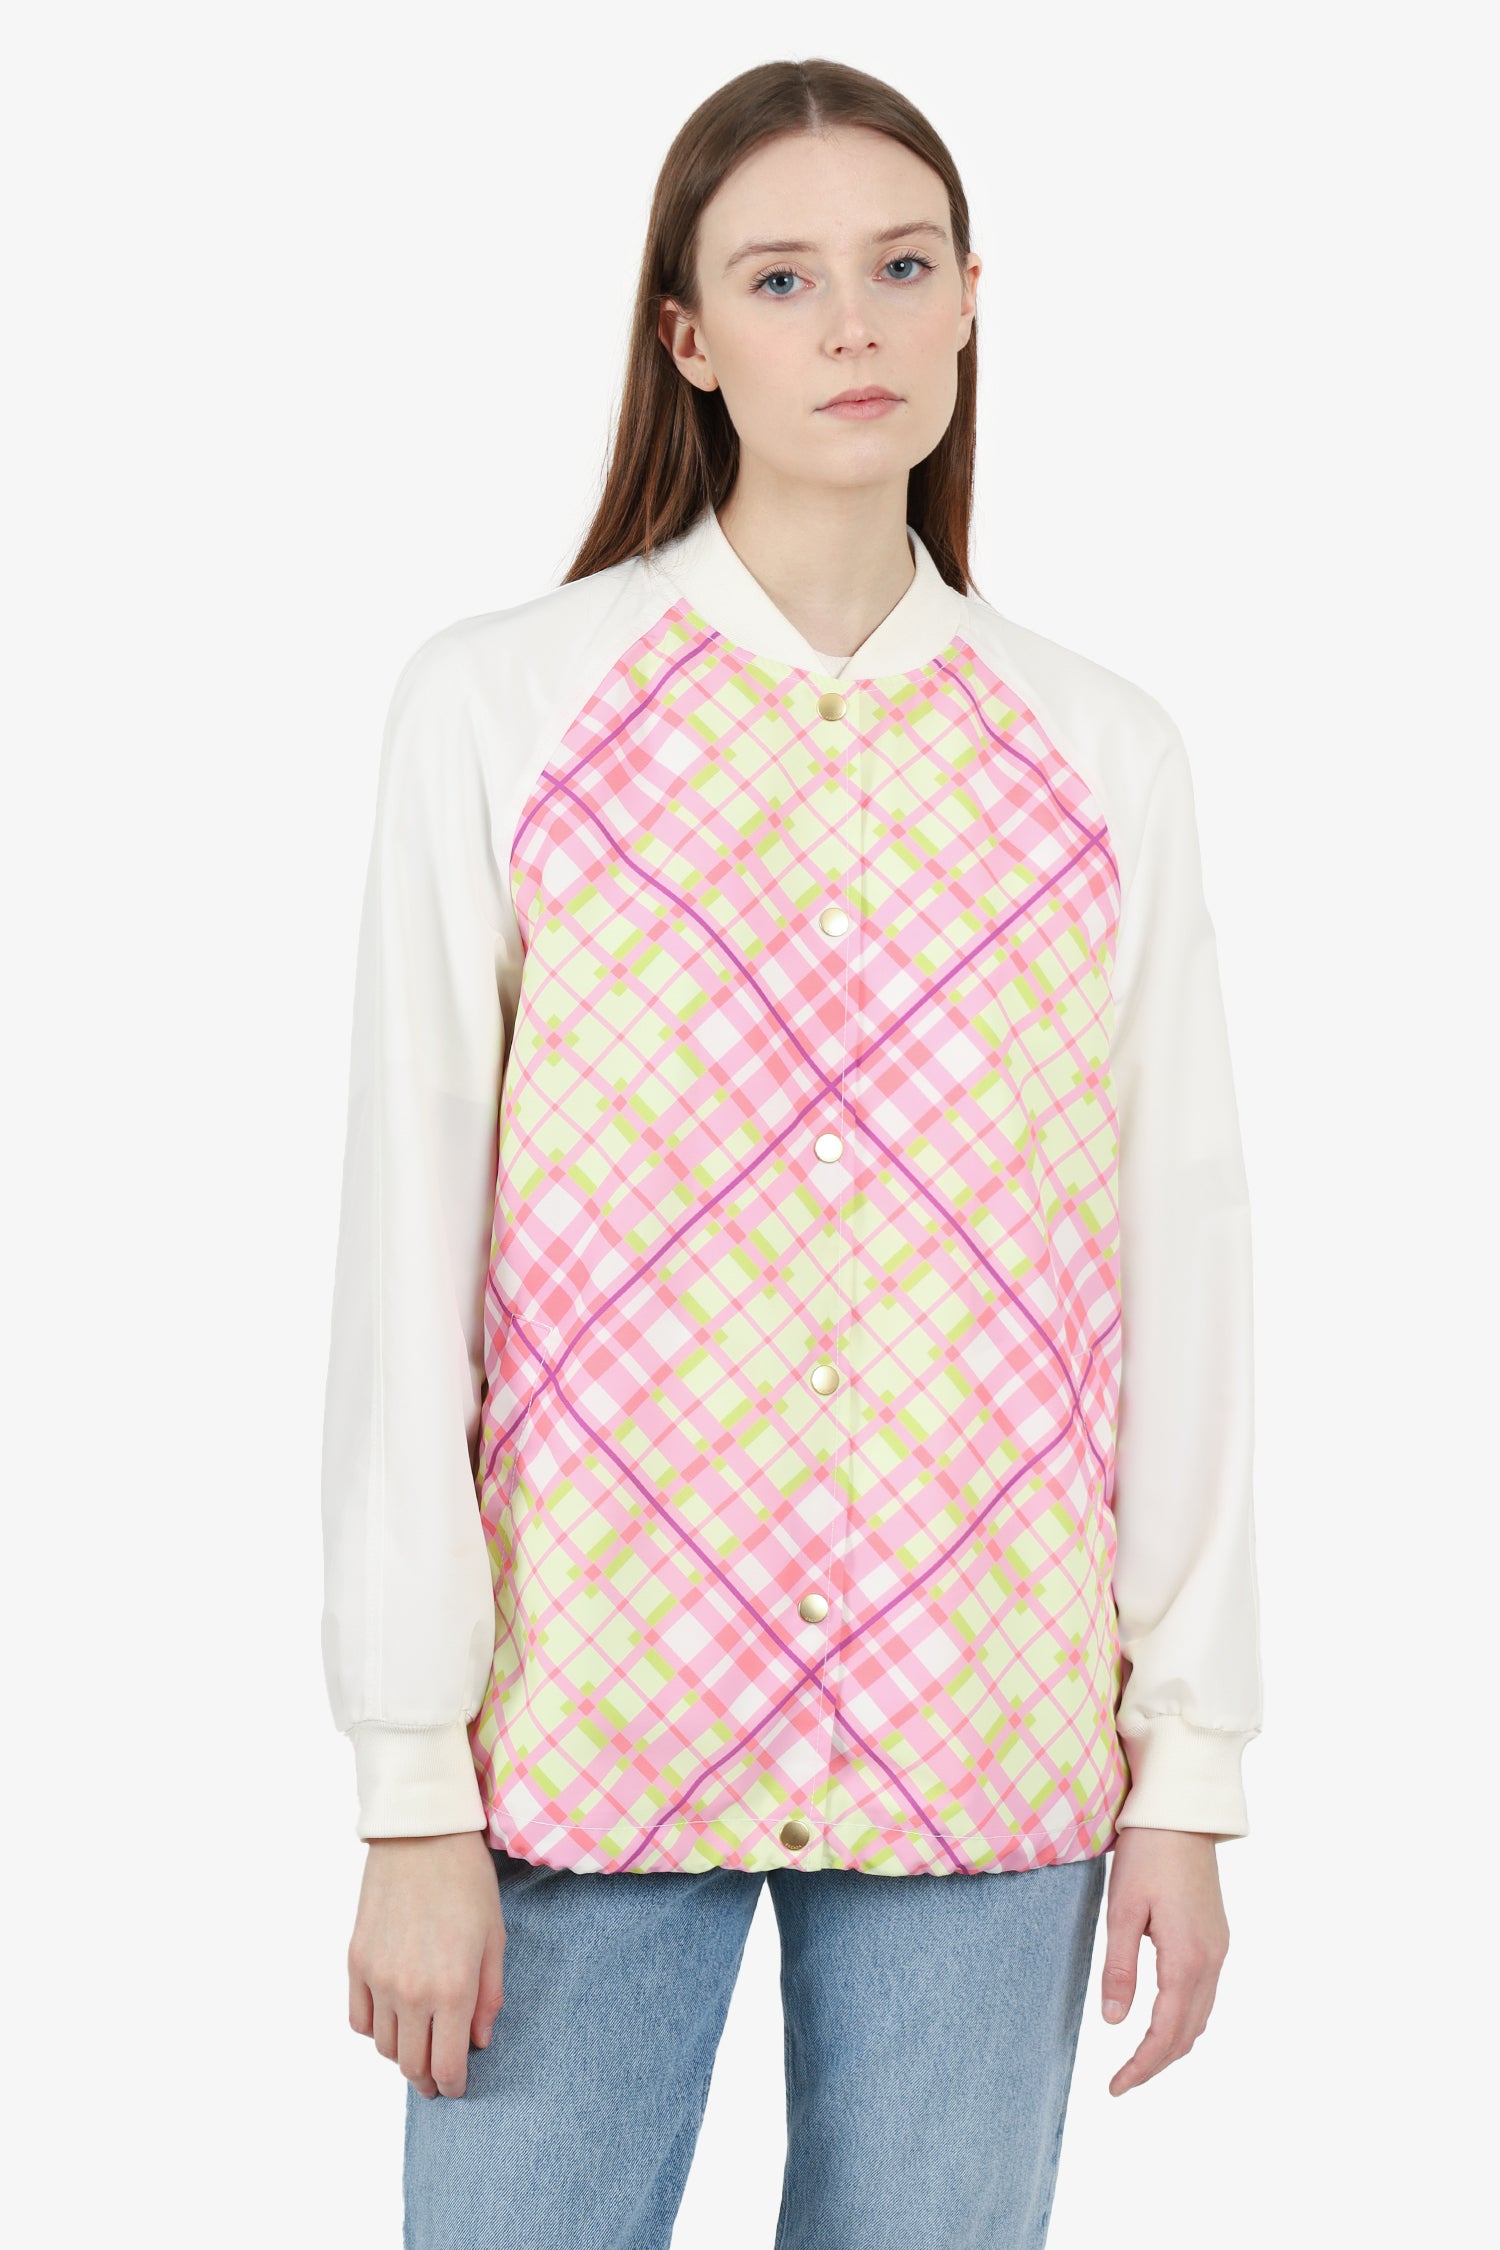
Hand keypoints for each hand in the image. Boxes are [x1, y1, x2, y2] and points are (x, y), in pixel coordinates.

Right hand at [347, 1831, 506, 2099]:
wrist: (421, 1836)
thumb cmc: (467, 1882)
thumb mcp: (494, 1938)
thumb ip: (488, 1996)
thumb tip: (479, 2041)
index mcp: (453, 1990)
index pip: (448, 2065)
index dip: (453, 2085)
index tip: (457, 2088)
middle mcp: (412, 1993)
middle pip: (412, 2065)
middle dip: (428, 2079)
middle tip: (439, 2078)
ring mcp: (379, 1979)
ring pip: (384, 2047)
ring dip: (402, 2054)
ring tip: (418, 2043)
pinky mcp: (356, 1961)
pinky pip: (359, 2019)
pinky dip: (374, 2028)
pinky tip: (392, 2017)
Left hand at [1099, 1827, 1229, 2094]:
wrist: (1181, 1812)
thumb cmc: (1145, 1855)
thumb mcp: (1121, 1909)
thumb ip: (1119, 1968)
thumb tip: (1114, 2023)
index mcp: (1187, 1959)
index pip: (1166, 2033)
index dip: (1142, 2066)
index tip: (1115, 2088)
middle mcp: (1211, 1961)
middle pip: (1188, 2033)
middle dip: (1157, 2063)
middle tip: (1122, 2082)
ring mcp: (1219, 1949)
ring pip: (1201, 2016)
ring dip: (1173, 2044)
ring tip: (1138, 2059)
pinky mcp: (1217, 1937)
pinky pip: (1205, 1994)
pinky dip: (1185, 2019)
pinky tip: (1163, 2019)